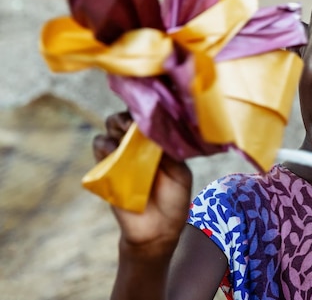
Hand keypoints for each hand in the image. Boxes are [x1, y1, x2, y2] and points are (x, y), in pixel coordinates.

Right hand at [93, 112, 192, 255]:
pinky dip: (104, 146)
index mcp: (160, 143)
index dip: (146, 111)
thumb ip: (170, 156)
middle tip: (131, 123)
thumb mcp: (180, 176)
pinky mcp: (106, 170)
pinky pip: (99, 150)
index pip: (150, 118)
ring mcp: (122, 156)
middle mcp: (139, 145)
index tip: (147, 113)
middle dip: (127, 116)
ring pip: (110, 130)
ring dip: (115, 127)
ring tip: (123, 135)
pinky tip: (113, 151)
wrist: (157, 231)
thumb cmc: (173, 201)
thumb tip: (156, 134)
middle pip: (126, 118)